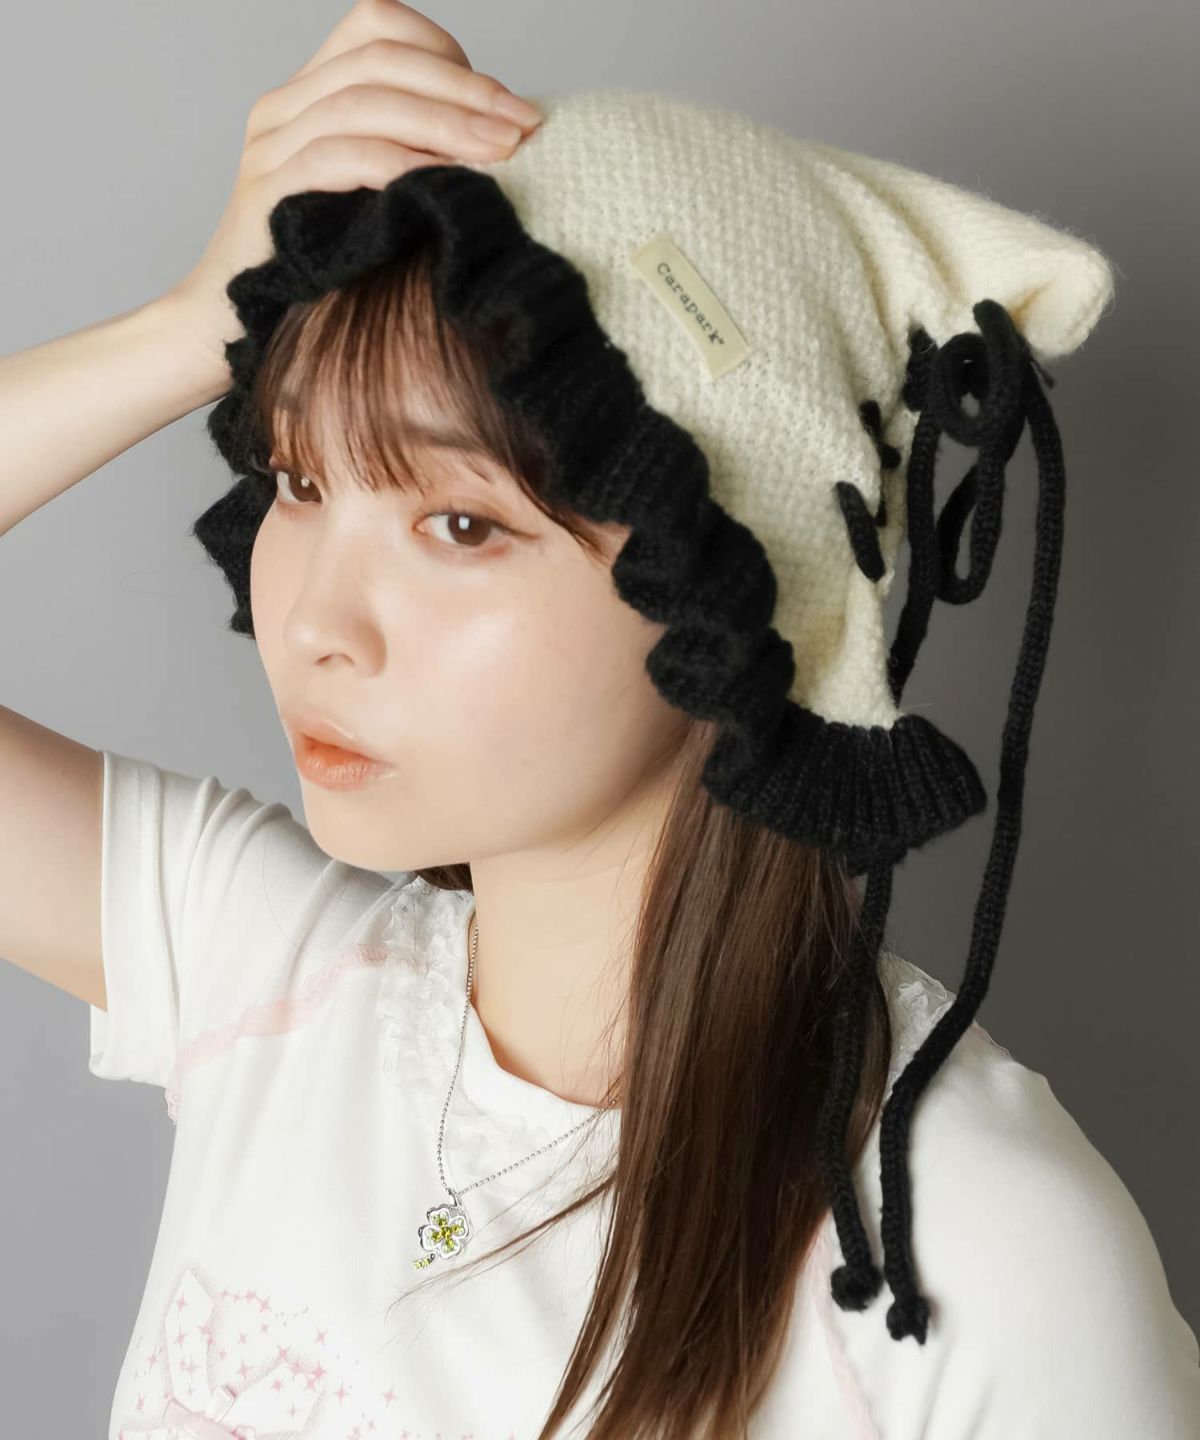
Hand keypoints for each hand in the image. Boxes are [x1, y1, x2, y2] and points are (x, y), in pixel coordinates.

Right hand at [161, 0, 542, 392]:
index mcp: (310, 92)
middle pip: (381, 58)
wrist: (236, 326)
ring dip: (444, 123)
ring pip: (363, 101)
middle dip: (464, 89)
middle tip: (524, 126)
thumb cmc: (321, 270)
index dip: (446, 52)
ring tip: (501, 153)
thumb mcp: (375, 199)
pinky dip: (397, 163)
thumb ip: (415, 157)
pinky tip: (442, 180)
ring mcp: (270, 145)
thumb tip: (507, 145)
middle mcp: (284, 106)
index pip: (378, 25)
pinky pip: (338, 157)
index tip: (506, 105)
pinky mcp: (267, 190)